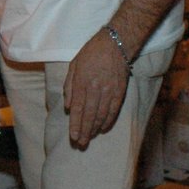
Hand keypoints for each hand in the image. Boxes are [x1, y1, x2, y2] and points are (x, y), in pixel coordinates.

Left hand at [62, 29, 130, 149]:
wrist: (115, 44)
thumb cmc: (91, 53)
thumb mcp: (73, 65)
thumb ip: (69, 86)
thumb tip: (68, 107)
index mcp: (82, 83)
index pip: (78, 109)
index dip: (76, 125)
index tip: (73, 137)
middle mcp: (96, 89)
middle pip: (89, 115)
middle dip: (85, 132)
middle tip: (81, 144)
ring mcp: (109, 91)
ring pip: (101, 115)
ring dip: (95, 129)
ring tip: (90, 139)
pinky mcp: (120, 92)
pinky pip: (114, 110)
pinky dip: (108, 121)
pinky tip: (103, 129)